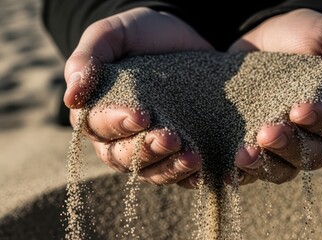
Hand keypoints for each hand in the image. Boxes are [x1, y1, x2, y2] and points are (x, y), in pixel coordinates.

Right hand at [65, 7, 213, 187]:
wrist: (180, 35)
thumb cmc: (139, 34)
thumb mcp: (112, 34)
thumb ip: (88, 57)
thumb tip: (70, 96)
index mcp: (98, 111)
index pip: (99, 127)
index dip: (117, 124)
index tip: (141, 115)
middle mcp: (120, 136)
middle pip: (124, 157)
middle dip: (146, 150)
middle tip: (170, 137)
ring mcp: (149, 145)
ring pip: (152, 171)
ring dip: (170, 168)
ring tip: (192, 157)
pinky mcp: (177, 149)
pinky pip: (179, 173)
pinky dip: (189, 176)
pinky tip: (203, 170)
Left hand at [228, 9, 321, 184]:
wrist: (266, 35)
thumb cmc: (307, 34)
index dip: (321, 121)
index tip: (298, 110)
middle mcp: (316, 136)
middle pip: (311, 156)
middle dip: (288, 147)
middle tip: (266, 132)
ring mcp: (285, 144)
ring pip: (282, 169)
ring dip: (264, 166)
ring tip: (243, 155)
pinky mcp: (256, 145)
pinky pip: (252, 169)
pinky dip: (241, 173)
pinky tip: (226, 171)